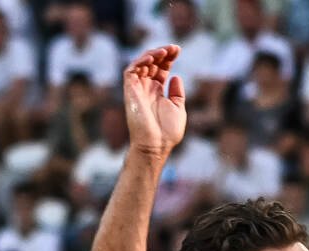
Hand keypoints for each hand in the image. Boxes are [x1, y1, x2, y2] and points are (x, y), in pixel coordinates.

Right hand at [123, 45, 185, 159]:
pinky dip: (141, 61)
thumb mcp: (178, 109)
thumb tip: (176, 76)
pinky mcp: (129, 90)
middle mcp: (146, 88)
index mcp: (157, 92)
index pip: (161, 69)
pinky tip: (152, 58)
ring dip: (152, 54)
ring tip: (164, 52)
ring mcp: (137, 88)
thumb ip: (177, 92)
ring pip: (141, 63)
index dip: (168, 58)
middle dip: (162, 53)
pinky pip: (131, 70)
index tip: (178, 50)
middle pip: (152, 63)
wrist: (155, 145)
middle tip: (173, 48)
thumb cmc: (167, 132)